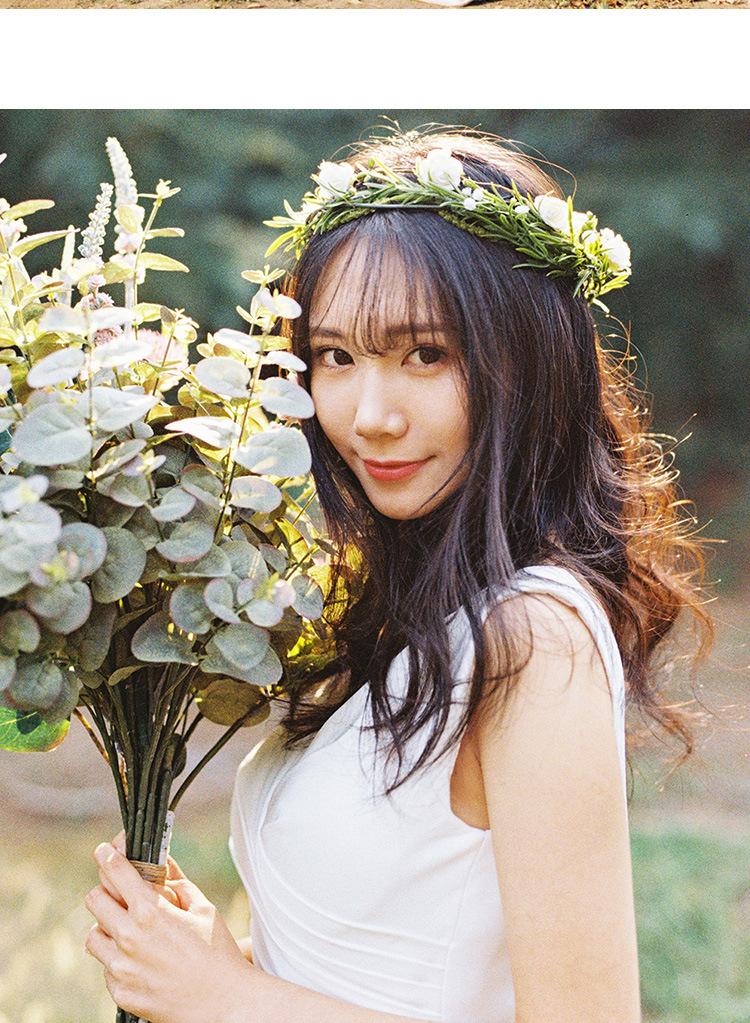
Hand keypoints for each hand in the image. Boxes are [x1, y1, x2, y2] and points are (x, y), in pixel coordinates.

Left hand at [84, 833, 255, 1022]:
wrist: (223, 1003)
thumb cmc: (217, 953)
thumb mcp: (203, 908)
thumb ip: (177, 883)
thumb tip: (163, 863)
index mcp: (150, 911)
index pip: (116, 873)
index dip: (107, 856)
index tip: (103, 852)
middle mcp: (129, 938)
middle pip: (95, 900)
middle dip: (105, 891)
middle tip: (120, 894)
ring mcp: (121, 968)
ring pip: (94, 936)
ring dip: (108, 928)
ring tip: (130, 931)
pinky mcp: (121, 992)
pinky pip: (106, 967)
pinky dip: (118, 959)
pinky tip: (141, 960)